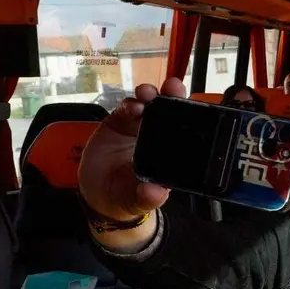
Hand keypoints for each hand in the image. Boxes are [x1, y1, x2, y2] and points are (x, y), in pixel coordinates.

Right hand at [78, 77, 186, 221]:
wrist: (97, 194)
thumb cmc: (126, 197)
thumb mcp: (137, 201)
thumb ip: (147, 198)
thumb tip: (155, 192)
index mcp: (172, 155)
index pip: (187, 133)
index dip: (191, 117)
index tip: (193, 108)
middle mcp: (160, 138)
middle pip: (172, 112)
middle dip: (174, 96)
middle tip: (173, 87)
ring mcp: (140, 128)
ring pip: (151, 105)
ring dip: (151, 95)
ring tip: (148, 94)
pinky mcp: (121, 122)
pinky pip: (127, 108)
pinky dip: (130, 103)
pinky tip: (132, 107)